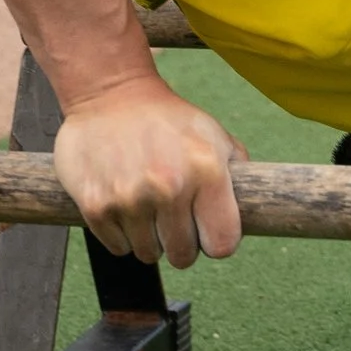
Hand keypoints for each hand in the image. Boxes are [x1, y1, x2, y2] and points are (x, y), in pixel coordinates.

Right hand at [52, 80, 243, 270]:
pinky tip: (121, 198)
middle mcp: (168, 186)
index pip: (222, 245)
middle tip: (170, 212)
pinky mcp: (95, 206)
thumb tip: (255, 211)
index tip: (204, 226)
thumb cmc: (168, 120)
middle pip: (183, 256)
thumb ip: (238, 176)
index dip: (214, 239)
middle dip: (179, 240)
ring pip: (148, 254)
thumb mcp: (214, 136)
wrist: (110, 94)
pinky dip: (121, 233)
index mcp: (206, 170)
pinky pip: (118, 247)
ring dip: (148, 236)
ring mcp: (129, 198)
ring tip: (144, 200)